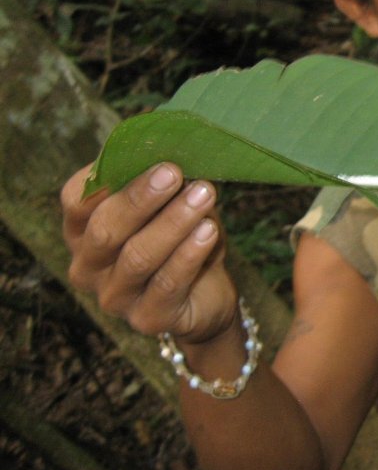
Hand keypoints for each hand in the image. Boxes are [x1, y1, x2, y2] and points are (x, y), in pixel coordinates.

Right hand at [61, 162, 236, 343]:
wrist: (207, 295)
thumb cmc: (181, 238)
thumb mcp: (171, 205)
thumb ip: (165, 183)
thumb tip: (178, 150)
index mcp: (83, 230)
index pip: (76, 199)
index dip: (105, 176)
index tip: (142, 154)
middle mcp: (88, 266)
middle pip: (105, 229)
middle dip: (141, 198)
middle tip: (174, 172)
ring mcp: (114, 297)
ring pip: (138, 256)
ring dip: (173, 222)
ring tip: (204, 194)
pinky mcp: (147, 319)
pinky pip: (168, 284)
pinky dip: (190, 254)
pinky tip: (209, 231)